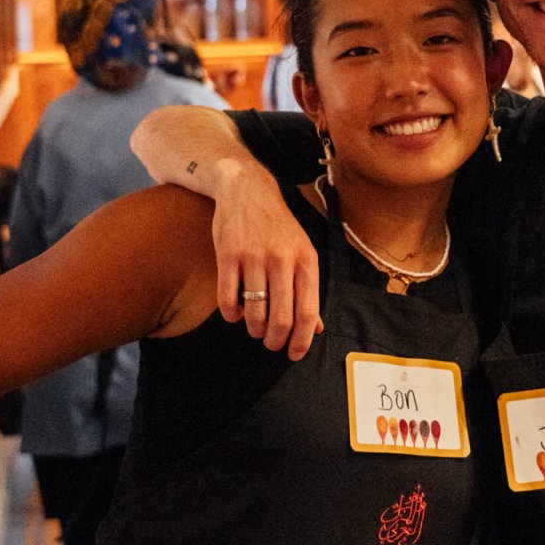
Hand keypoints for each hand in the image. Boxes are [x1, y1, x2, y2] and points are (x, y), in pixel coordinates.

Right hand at [213, 161, 323, 359]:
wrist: (247, 191)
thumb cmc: (278, 227)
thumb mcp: (301, 251)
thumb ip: (308, 289)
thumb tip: (316, 328)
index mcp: (306, 260)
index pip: (307, 311)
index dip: (301, 339)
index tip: (294, 354)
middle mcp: (282, 259)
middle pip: (281, 317)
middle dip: (275, 340)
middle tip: (271, 343)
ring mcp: (254, 256)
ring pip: (254, 311)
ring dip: (253, 328)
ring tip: (254, 328)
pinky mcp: (228, 254)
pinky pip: (228, 298)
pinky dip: (231, 314)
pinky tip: (235, 313)